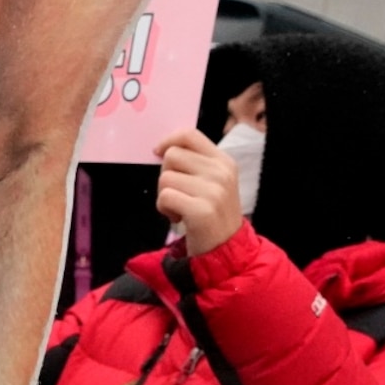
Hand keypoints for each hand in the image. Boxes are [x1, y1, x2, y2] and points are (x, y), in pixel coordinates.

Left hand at [154, 128, 244, 255]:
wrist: (227, 250)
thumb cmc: (213, 214)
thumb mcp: (213, 182)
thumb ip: (194, 162)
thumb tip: (163, 148)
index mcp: (224, 161)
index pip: (189, 135)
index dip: (168, 140)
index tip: (157, 152)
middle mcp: (221, 173)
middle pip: (172, 155)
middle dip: (166, 175)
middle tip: (179, 194)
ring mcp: (213, 191)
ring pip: (165, 177)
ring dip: (164, 196)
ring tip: (181, 208)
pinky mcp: (201, 210)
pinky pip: (165, 197)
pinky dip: (164, 209)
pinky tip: (179, 218)